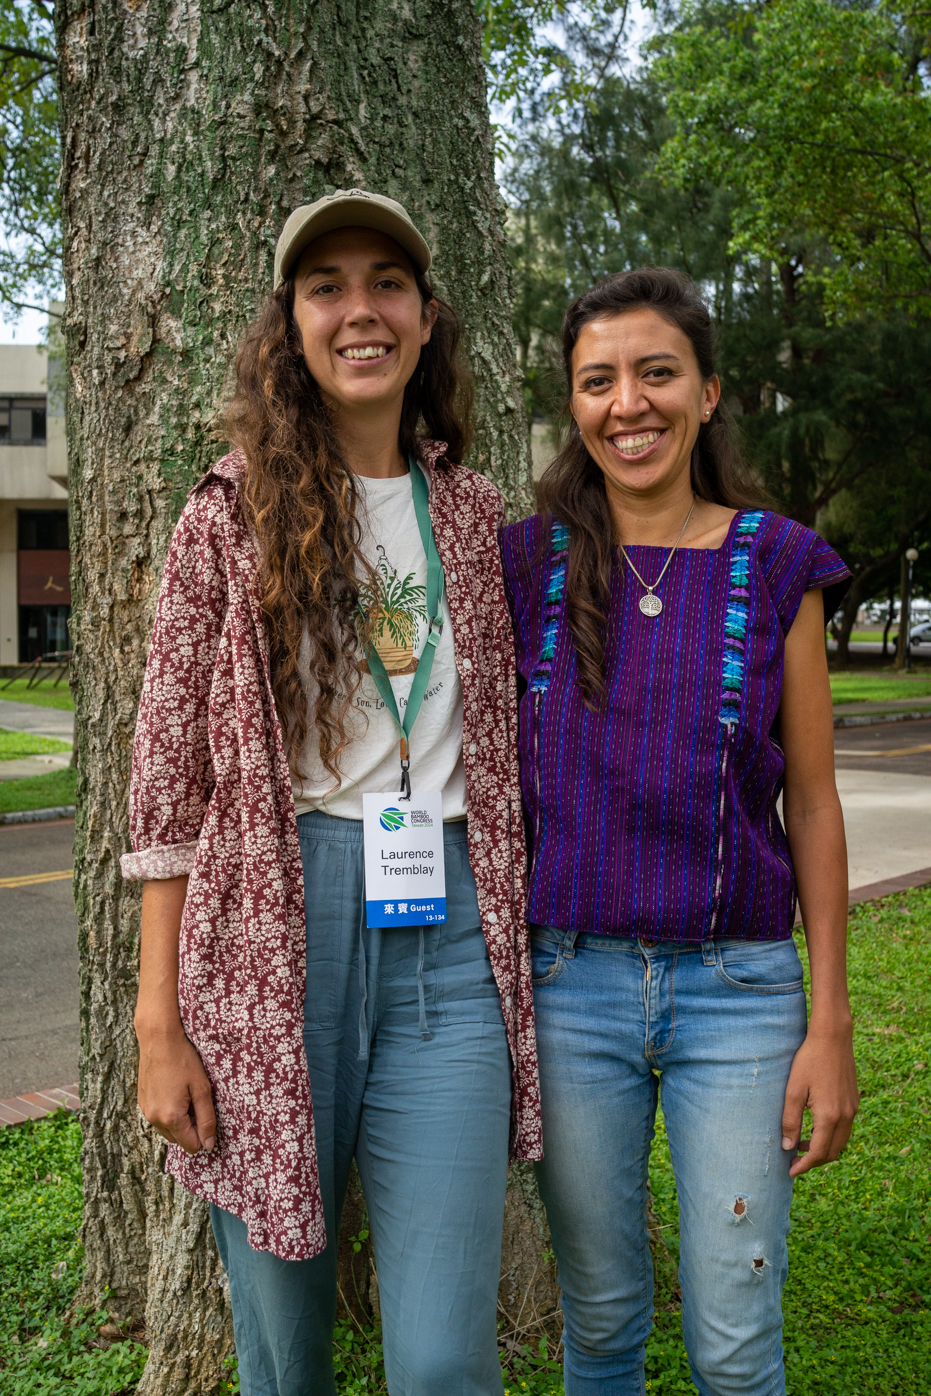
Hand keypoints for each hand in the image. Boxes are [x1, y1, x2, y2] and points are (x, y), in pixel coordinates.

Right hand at [136, 1024, 216, 1155]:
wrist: (159, 1039)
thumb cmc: (183, 1060)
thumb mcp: (202, 1089)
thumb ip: (207, 1119)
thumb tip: (209, 1145)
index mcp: (170, 1117)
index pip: (190, 1145)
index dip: (204, 1136)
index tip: (209, 1117)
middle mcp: (154, 1119)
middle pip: (178, 1140)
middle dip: (191, 1128)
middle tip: (198, 1102)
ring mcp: (145, 1111)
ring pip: (167, 1130)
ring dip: (179, 1121)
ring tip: (187, 1096)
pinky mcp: (142, 1102)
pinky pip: (158, 1118)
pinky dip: (168, 1112)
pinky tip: (175, 1091)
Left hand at [782, 1025, 857, 1177]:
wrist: (833, 1038)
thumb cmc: (809, 1061)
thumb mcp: (793, 1090)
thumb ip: (790, 1120)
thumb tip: (787, 1147)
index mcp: (829, 1116)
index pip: (818, 1153)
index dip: (804, 1166)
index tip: (790, 1172)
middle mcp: (846, 1117)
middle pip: (832, 1152)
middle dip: (813, 1161)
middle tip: (794, 1161)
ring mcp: (853, 1110)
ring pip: (840, 1142)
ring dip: (823, 1149)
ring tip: (801, 1146)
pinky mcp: (854, 1102)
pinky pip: (845, 1129)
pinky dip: (831, 1137)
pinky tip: (815, 1129)